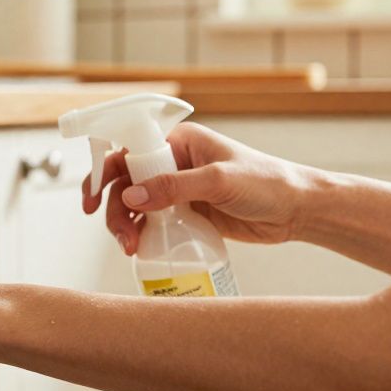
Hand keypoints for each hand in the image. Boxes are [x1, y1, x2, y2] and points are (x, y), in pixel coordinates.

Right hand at [84, 122, 317, 254]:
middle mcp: (174, 163)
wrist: (298, 210)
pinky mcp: (186, 213)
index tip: (91, 197)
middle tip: (121, 235)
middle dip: (115, 209)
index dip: (104, 171)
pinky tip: (142, 249)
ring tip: (131, 248)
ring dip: (126, 226)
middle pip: (125, 183)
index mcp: (179, 141)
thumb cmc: (268, 183)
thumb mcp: (219, 181)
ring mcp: (178, 189)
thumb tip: (131, 197)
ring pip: (135, 206)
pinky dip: (142, 235)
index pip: (129, 150)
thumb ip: (174, 188)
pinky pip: (152, 223)